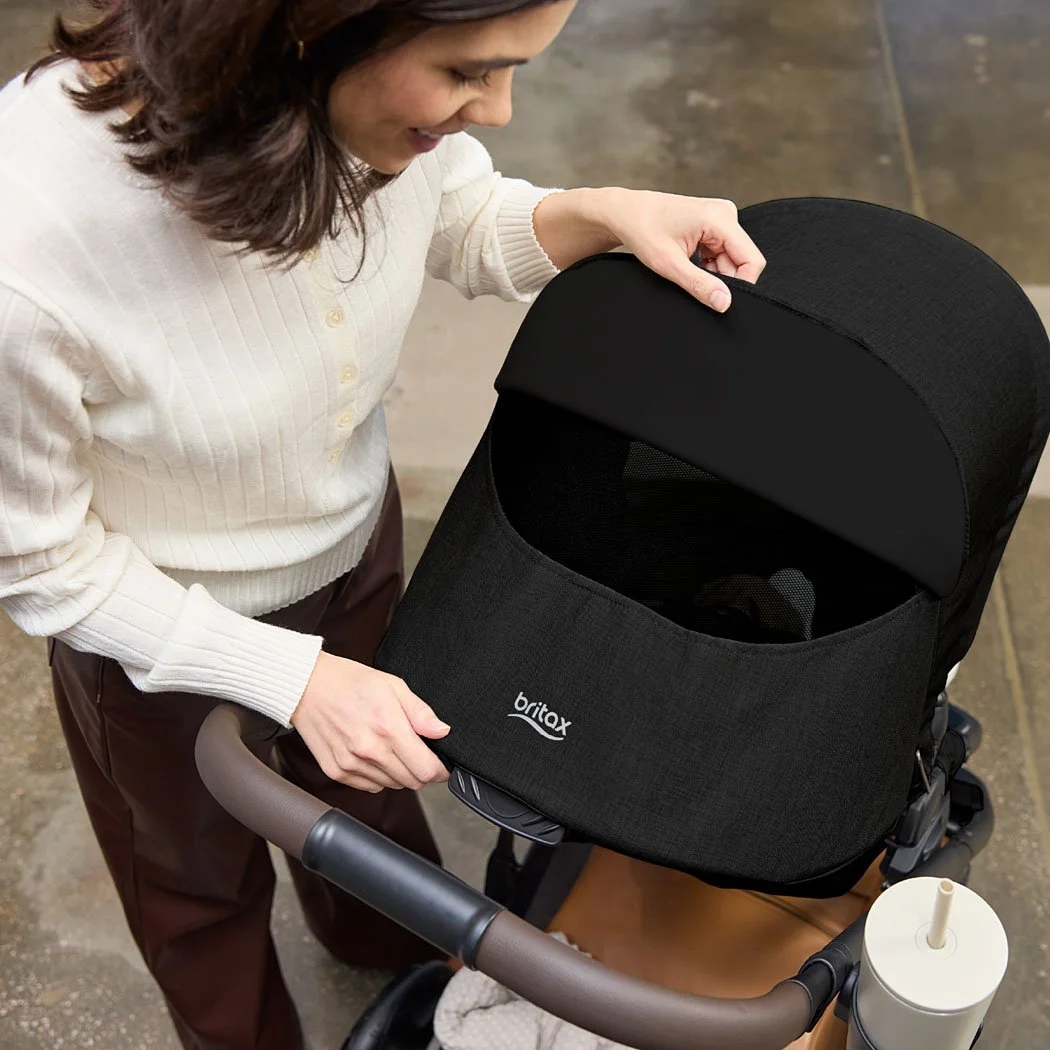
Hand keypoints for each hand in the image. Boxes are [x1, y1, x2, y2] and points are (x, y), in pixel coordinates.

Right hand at [290, 651, 450, 791]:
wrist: (307, 686)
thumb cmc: (349, 682)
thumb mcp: (393, 685)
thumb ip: (421, 712)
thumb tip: (442, 731)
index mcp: (388, 727)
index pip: (425, 769)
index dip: (440, 771)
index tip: (442, 767)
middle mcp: (369, 750)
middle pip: (411, 782)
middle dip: (422, 772)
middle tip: (418, 755)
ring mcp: (351, 764)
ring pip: (392, 786)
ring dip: (399, 774)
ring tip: (391, 749)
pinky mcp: (336, 771)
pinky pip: (369, 787)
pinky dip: (378, 776)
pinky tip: (373, 755)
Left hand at [533, 188, 765, 312]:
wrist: (626, 213)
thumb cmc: (643, 230)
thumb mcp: (669, 264)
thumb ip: (700, 285)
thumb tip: (725, 303)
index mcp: (720, 218)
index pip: (752, 261)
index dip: (740, 284)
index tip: (718, 297)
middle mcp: (726, 214)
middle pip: (742, 261)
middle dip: (722, 279)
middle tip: (692, 282)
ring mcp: (721, 218)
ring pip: (731, 259)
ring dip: (713, 273)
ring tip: (686, 269)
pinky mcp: (714, 225)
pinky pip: (722, 254)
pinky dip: (708, 266)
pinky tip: (689, 264)